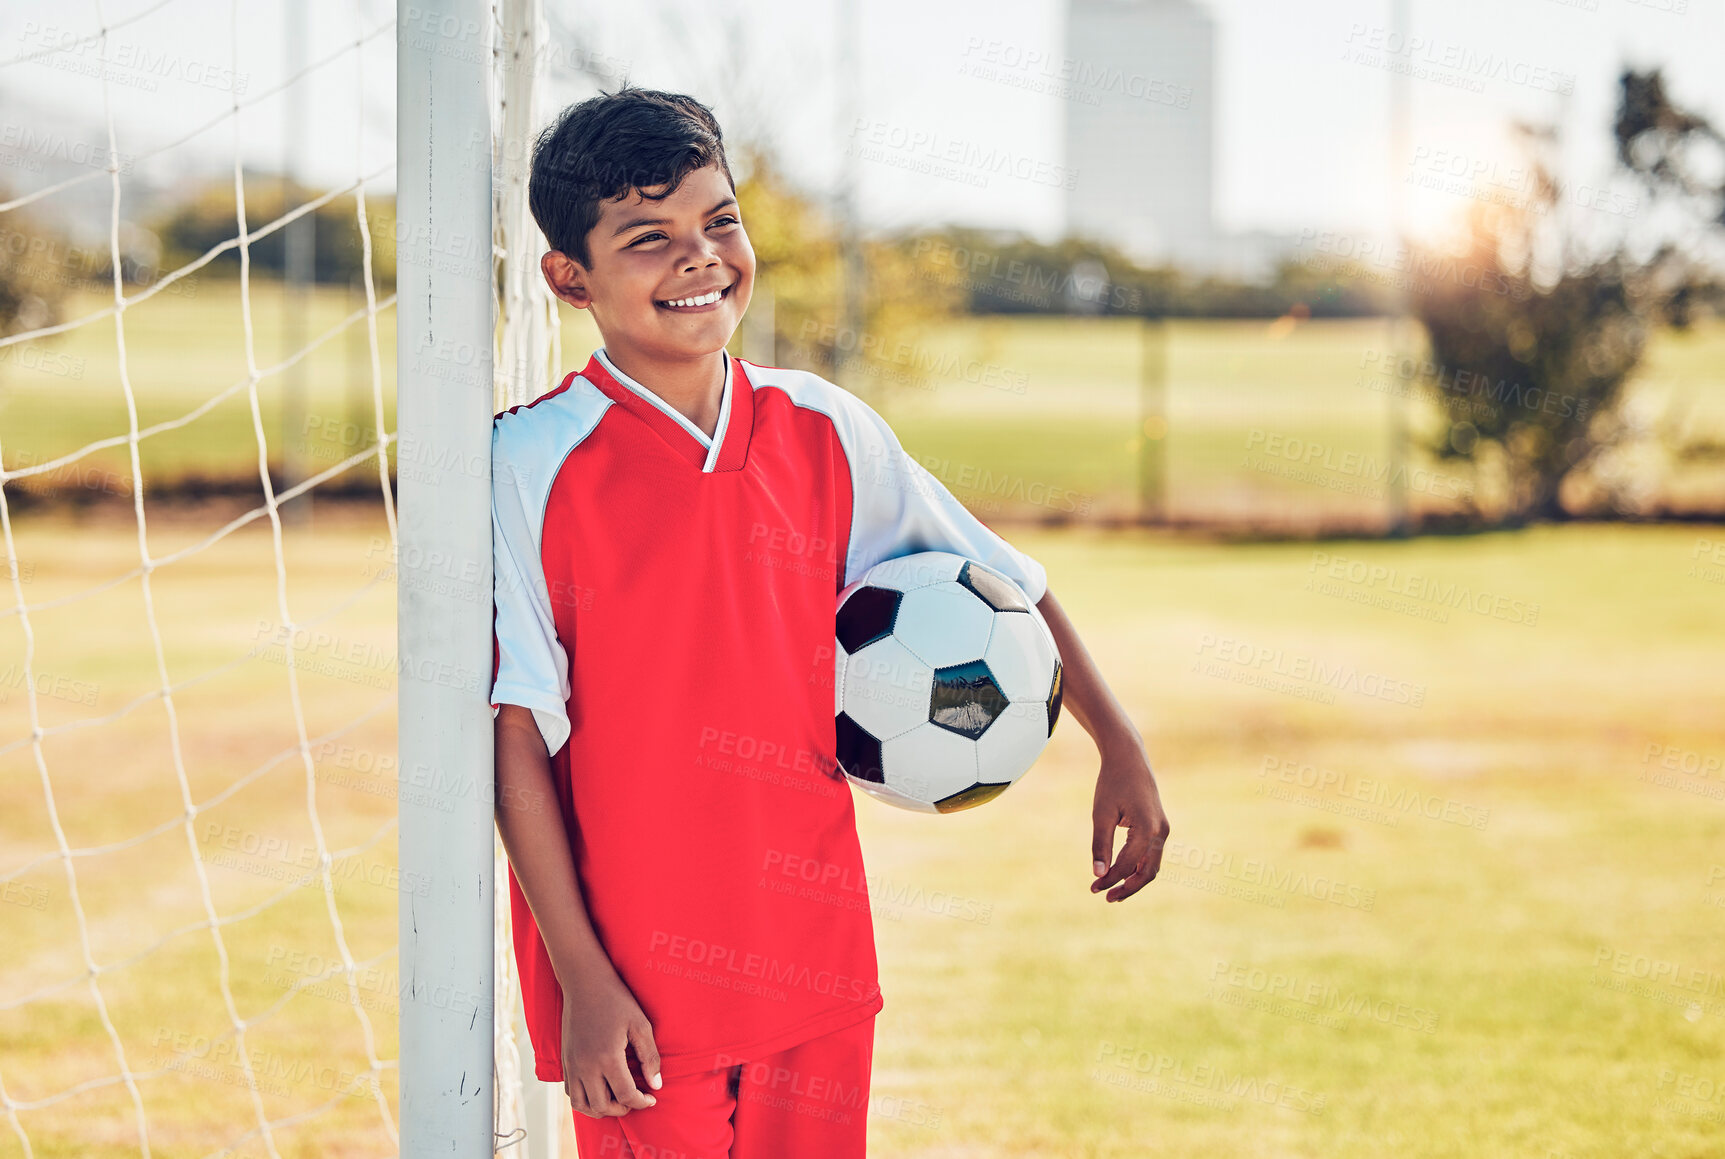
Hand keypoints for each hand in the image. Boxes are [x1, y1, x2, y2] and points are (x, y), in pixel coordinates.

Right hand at [560, 971, 662, 1117]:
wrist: (585, 983)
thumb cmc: (617, 1000)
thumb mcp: (641, 1025)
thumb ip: (650, 1057)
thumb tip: (656, 1085)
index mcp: (608, 1058)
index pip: (626, 1095)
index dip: (642, 1102)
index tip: (651, 1098)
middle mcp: (586, 1066)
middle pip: (602, 1106)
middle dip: (622, 1109)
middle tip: (636, 1099)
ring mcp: (572, 1064)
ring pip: (581, 1105)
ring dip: (600, 1109)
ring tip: (617, 1100)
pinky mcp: (565, 1060)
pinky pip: (570, 1092)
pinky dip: (584, 1099)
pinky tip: (599, 1089)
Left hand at [1089, 740, 1169, 902]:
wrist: (1129, 758)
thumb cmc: (1112, 783)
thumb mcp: (1101, 814)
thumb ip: (1100, 845)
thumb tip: (1098, 875)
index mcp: (1147, 829)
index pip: (1126, 865)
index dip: (1110, 880)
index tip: (1093, 888)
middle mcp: (1160, 832)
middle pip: (1147, 873)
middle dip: (1127, 888)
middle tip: (1106, 898)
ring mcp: (1163, 829)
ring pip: (1152, 866)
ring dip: (1134, 880)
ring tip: (1113, 891)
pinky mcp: (1160, 826)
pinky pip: (1152, 855)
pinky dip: (1138, 867)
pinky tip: (1122, 873)